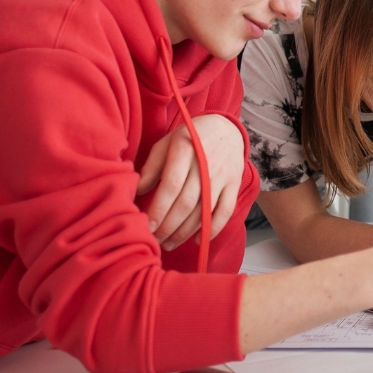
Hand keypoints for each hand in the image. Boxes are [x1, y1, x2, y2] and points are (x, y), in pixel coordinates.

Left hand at [138, 114, 245, 250]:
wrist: (226, 129)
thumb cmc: (190, 138)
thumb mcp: (167, 143)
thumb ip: (152, 167)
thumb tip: (138, 192)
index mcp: (185, 150)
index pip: (171, 185)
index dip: (159, 209)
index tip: (148, 227)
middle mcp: (206, 163)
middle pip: (186, 202)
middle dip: (169, 226)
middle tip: (155, 240)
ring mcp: (223, 176)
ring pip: (204, 211)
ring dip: (185, 232)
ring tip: (169, 243)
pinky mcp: (234, 185)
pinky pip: (225, 211)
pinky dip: (213, 229)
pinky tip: (198, 241)